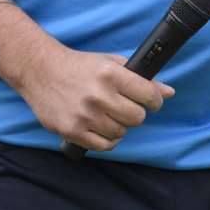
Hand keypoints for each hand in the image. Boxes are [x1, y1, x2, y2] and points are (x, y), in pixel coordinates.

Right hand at [10, 43, 174, 153]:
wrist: (40, 71)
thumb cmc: (80, 66)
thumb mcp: (112, 63)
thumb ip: (141, 78)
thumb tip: (169, 92)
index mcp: (111, 74)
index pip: (149, 95)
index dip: (155, 100)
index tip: (151, 101)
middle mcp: (98, 95)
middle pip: (137, 118)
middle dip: (136, 114)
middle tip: (126, 108)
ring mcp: (84, 115)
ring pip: (120, 133)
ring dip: (119, 126)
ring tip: (108, 115)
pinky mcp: (71, 130)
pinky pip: (103, 146)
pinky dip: (107, 140)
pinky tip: (101, 128)